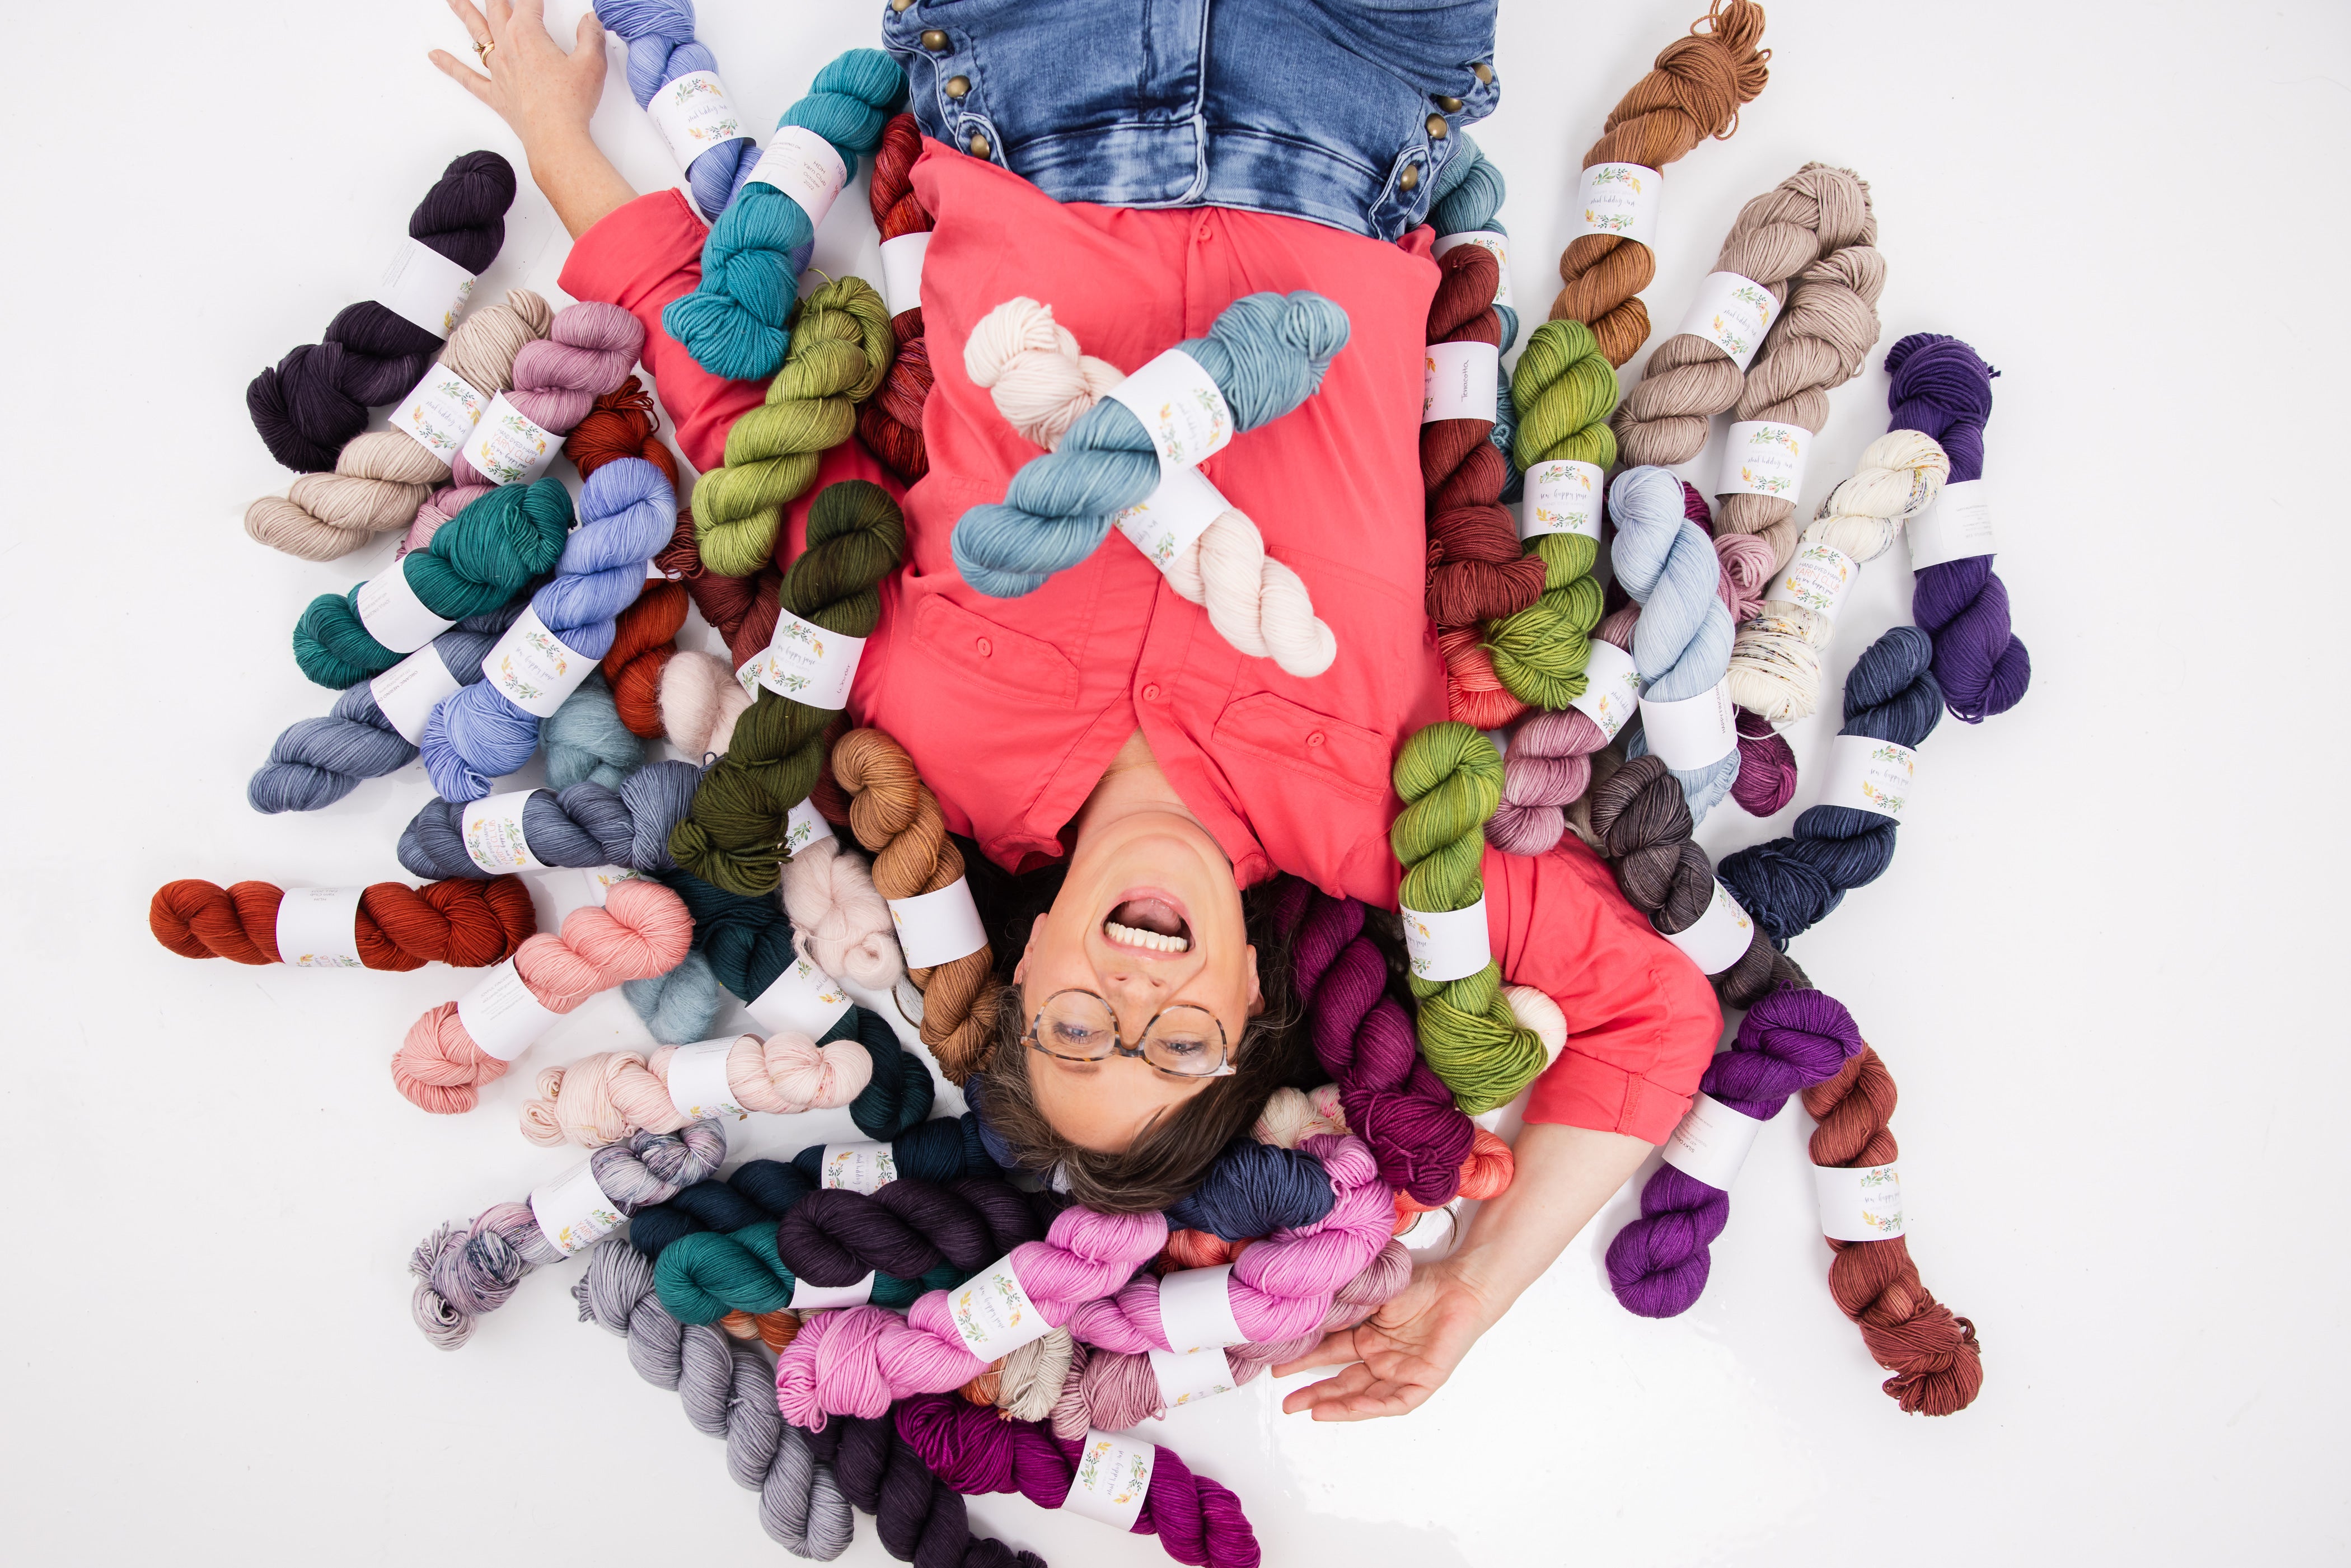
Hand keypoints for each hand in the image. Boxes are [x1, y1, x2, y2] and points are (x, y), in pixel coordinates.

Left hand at [430, 0, 606, 154]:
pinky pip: (467, 77)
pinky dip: (449, 66)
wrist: (555, 137)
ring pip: (477, 35)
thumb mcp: (591, 63)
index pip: (528, 2)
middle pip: (496, 10)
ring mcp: (498, 70)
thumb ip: (590, 36)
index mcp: (528, 34)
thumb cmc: (571, 103)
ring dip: (463, 13)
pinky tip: (435, 56)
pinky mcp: (495, 93)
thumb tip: (589, 21)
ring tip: (452, 0)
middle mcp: (507, 48)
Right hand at [1271, 1258, 1497, 1421]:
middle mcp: (1382, 1359)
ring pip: (1364, 1396)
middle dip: (1314, 1393)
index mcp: (1368, 1337)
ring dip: (1337, 1405)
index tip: (1277, 1365)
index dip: (1304, 1361)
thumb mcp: (1371, 1291)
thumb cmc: (1420, 1282)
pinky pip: (1395, 1401)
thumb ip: (1344, 1303)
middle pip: (1342, 1381)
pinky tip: (1353, 1408)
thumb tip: (1304, 1305)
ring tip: (1310, 1411)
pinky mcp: (1424, 1380)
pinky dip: (1373, 1406)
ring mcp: (1402, 1371)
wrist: (1462, 1284)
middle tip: (1287, 1403)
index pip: (1330, 1354)